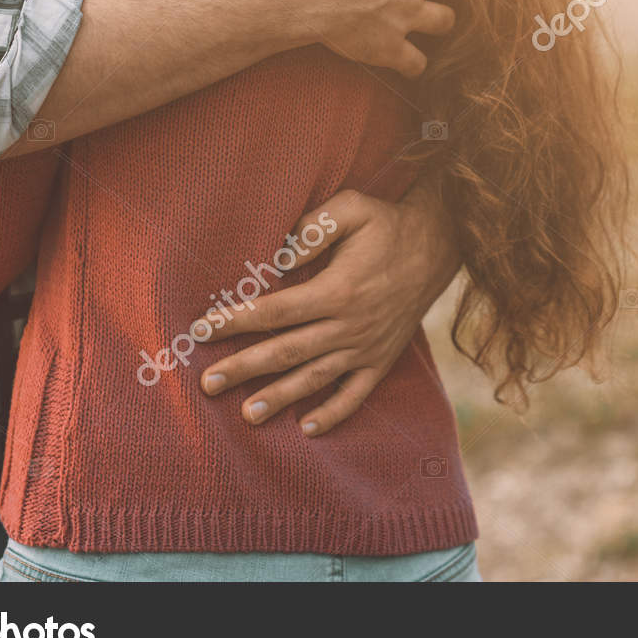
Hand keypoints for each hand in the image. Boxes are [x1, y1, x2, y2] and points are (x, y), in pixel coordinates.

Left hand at [196, 185, 461, 433]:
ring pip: (315, 378)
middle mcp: (349, 325)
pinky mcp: (382, 359)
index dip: (235, 322)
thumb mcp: (350, 209)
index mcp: (337, 289)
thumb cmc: (386, 225)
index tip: (199, 329)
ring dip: (279, 398)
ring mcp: (366, 347)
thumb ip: (312, 229)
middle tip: (206, 384)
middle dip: (243, 368)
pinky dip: (333, 413)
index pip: (274, 311)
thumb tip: (277, 259)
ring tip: (246, 416)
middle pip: (286, 351)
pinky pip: (356, 393)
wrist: (438, 246)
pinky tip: (307, 429)